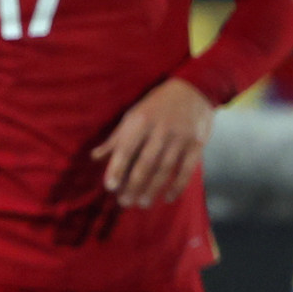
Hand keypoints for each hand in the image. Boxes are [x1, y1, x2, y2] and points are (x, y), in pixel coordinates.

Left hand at [91, 77, 212, 208]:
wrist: (195, 88)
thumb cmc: (157, 104)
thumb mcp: (133, 114)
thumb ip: (116, 138)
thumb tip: (95, 157)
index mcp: (140, 121)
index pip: (126, 149)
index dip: (117, 168)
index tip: (110, 187)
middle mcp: (160, 130)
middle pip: (145, 163)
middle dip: (134, 185)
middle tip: (124, 202)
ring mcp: (180, 138)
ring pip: (165, 169)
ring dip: (153, 188)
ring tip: (142, 203)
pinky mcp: (197, 144)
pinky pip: (187, 169)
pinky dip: (178, 185)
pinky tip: (168, 198)